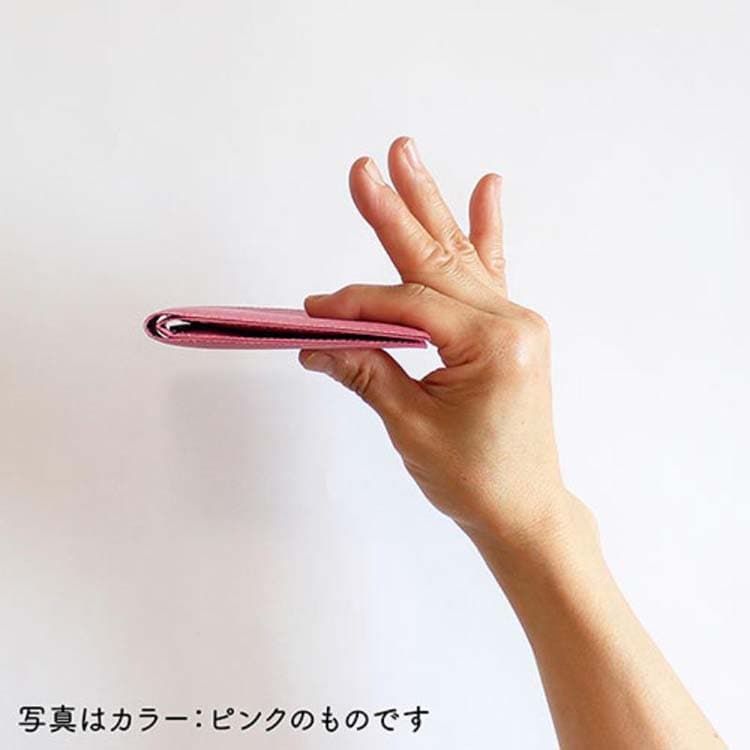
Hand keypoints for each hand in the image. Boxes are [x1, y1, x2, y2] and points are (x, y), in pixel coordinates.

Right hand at [300, 137, 581, 546]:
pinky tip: (486, 189)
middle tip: (365, 167)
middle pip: (436, 261)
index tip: (313, 309)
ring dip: (427, 208)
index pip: (408, 306)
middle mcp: (510, 322)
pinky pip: (488, 274)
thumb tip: (317, 340)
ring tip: (406, 156)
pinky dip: (484, 232)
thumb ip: (366, 371)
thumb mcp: (411, 427)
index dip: (355, 305)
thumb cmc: (475, 479)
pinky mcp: (508, 330)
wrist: (524, 509)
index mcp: (493, 345)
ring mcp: (514, 322)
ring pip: (458, 258)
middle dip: (395, 213)